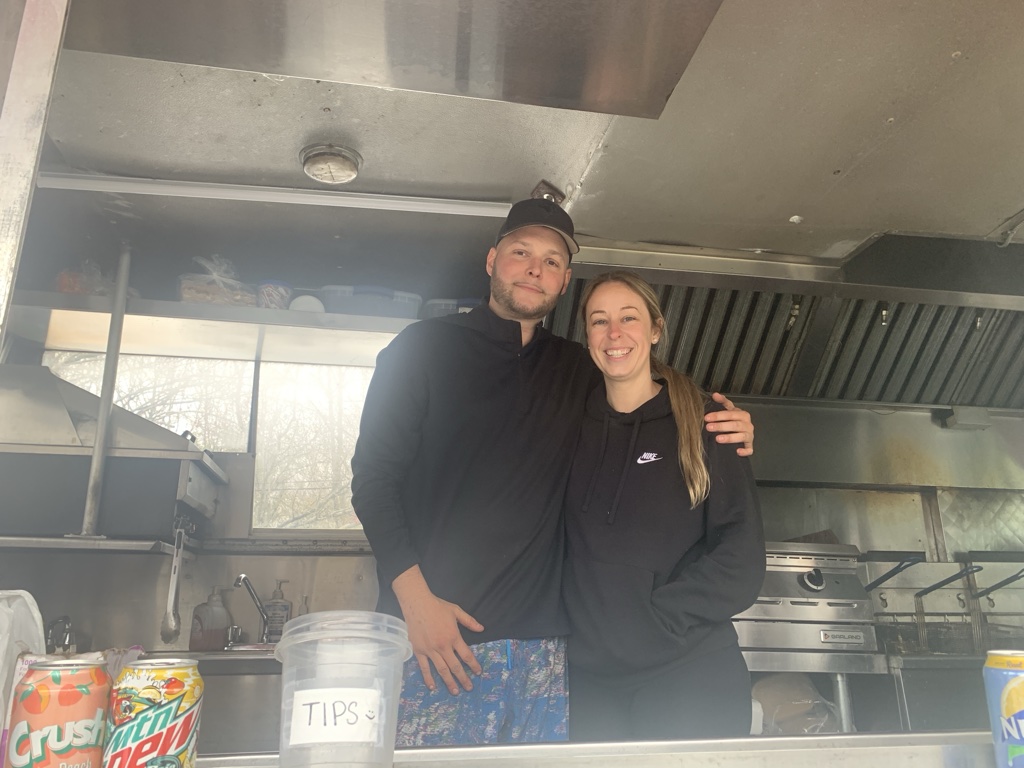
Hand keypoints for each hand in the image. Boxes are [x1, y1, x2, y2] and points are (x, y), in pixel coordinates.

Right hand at [393, 566, 483, 694]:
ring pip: (441, 670)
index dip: (473, 665)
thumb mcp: (456, 611)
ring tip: (455, 692)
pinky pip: (424, 667)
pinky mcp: (419, 651)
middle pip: (455, 666)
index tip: (478, 672)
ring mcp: (430, 650)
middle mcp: (443, 646)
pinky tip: (432, 687)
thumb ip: (469, 621)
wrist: (417, 604)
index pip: (466, 655)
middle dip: (463, 679)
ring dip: (449, 682)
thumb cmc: (437, 606)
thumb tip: (482, 629)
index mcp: (454, 637)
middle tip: (469, 688)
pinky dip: (428, 678)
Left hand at [705, 392, 753, 455]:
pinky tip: (737, 451)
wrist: (743, 430)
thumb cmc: (734, 419)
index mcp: (743, 414)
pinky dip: (745, 451)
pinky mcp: (750, 445)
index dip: (718, 415)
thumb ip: (722, 401)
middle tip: (709, 427)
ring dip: (730, 438)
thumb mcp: (729, 409)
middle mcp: (748, 424)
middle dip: (721, 426)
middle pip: (735, 425)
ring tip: (718, 439)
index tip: (706, 418)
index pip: (730, 414)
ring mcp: (749, 435)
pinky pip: (750, 449)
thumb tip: (714, 394)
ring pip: (741, 436)